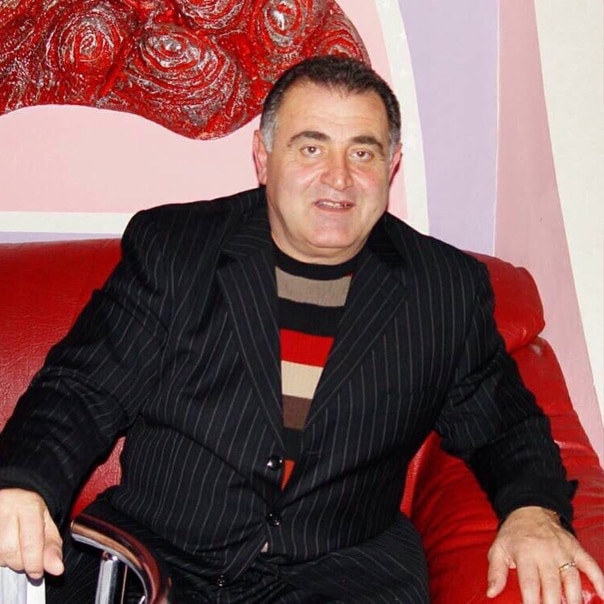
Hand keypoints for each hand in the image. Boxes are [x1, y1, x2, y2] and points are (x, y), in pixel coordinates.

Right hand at [0, 488, 63, 579]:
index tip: (37, 573)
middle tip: (27, 560)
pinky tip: (5, 551)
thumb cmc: (31, 513)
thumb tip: (56, 568)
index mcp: (28, 506)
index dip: (34, 563)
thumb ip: (52, 548)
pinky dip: (0, 557)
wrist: (13, 499)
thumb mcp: (47, 526)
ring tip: (16, 550)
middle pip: (10, 551)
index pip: (30, 543)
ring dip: (7, 561)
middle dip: (20, 563)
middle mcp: (7, 508)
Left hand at [486, 506, 603, 602]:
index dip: (531, 603)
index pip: (530, 583)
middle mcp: (545, 552)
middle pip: (553, 586)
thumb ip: (495, 573)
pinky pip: (591, 565)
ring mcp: (563, 550)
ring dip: (574, 600)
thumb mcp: (498, 549)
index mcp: (525, 553)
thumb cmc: (513, 534)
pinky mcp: (576, 548)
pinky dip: (600, 580)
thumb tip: (491, 593)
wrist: (530, 509)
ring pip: (572, 579)